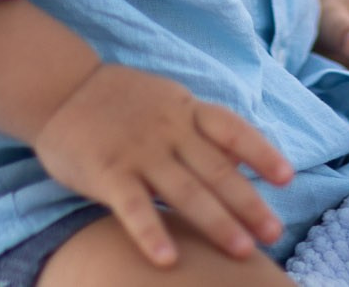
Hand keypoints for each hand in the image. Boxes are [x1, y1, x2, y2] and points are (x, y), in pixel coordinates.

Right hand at [32, 63, 293, 268]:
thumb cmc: (124, 103)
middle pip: (216, 169)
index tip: (287, 178)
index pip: (233, 130)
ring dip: (216, 221)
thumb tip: (244, 163)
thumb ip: (203, 132)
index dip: (262, 152)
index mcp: (187, 111)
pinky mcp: (107, 172)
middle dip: (248, 203)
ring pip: (185, 190)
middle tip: (274, 233)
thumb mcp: (170, 103)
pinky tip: (168, 260)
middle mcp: (169, 131)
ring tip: (242, 251)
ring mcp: (139, 151)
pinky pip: (133, 207)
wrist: (62, 88)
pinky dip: (151, 233)